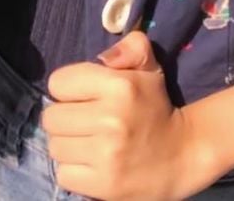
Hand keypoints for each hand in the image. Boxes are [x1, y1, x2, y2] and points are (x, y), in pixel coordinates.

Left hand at [42, 32, 213, 200]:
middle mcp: (110, 120)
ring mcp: (106, 155)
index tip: (82, 96)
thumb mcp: (149, 68)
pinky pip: (64, 175)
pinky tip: (91, 163)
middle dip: (64, 118)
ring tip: (87, 142)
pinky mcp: (104, 185)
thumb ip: (130, 47)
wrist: (183, 156)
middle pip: (51, 118)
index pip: (58, 83)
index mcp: (119, 86)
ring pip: (55, 147)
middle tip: (83, 121)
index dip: (67, 88)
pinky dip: (73, 170)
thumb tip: (103, 58)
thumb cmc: (156, 107)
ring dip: (67, 144)